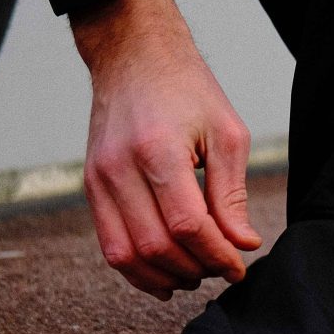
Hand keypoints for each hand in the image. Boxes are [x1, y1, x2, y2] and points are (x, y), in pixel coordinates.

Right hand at [73, 0, 261, 299]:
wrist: (133, 56)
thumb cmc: (186, 88)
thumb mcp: (225, 133)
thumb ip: (232, 193)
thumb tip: (242, 243)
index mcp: (157, 149)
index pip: (187, 224)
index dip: (217, 255)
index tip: (239, 265)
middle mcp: (120, 167)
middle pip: (156, 246)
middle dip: (195, 268)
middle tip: (221, 268)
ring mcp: (99, 179)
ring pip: (127, 256)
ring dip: (165, 277)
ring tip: (196, 274)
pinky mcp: (91, 187)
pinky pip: (110, 246)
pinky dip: (138, 270)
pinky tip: (166, 276)